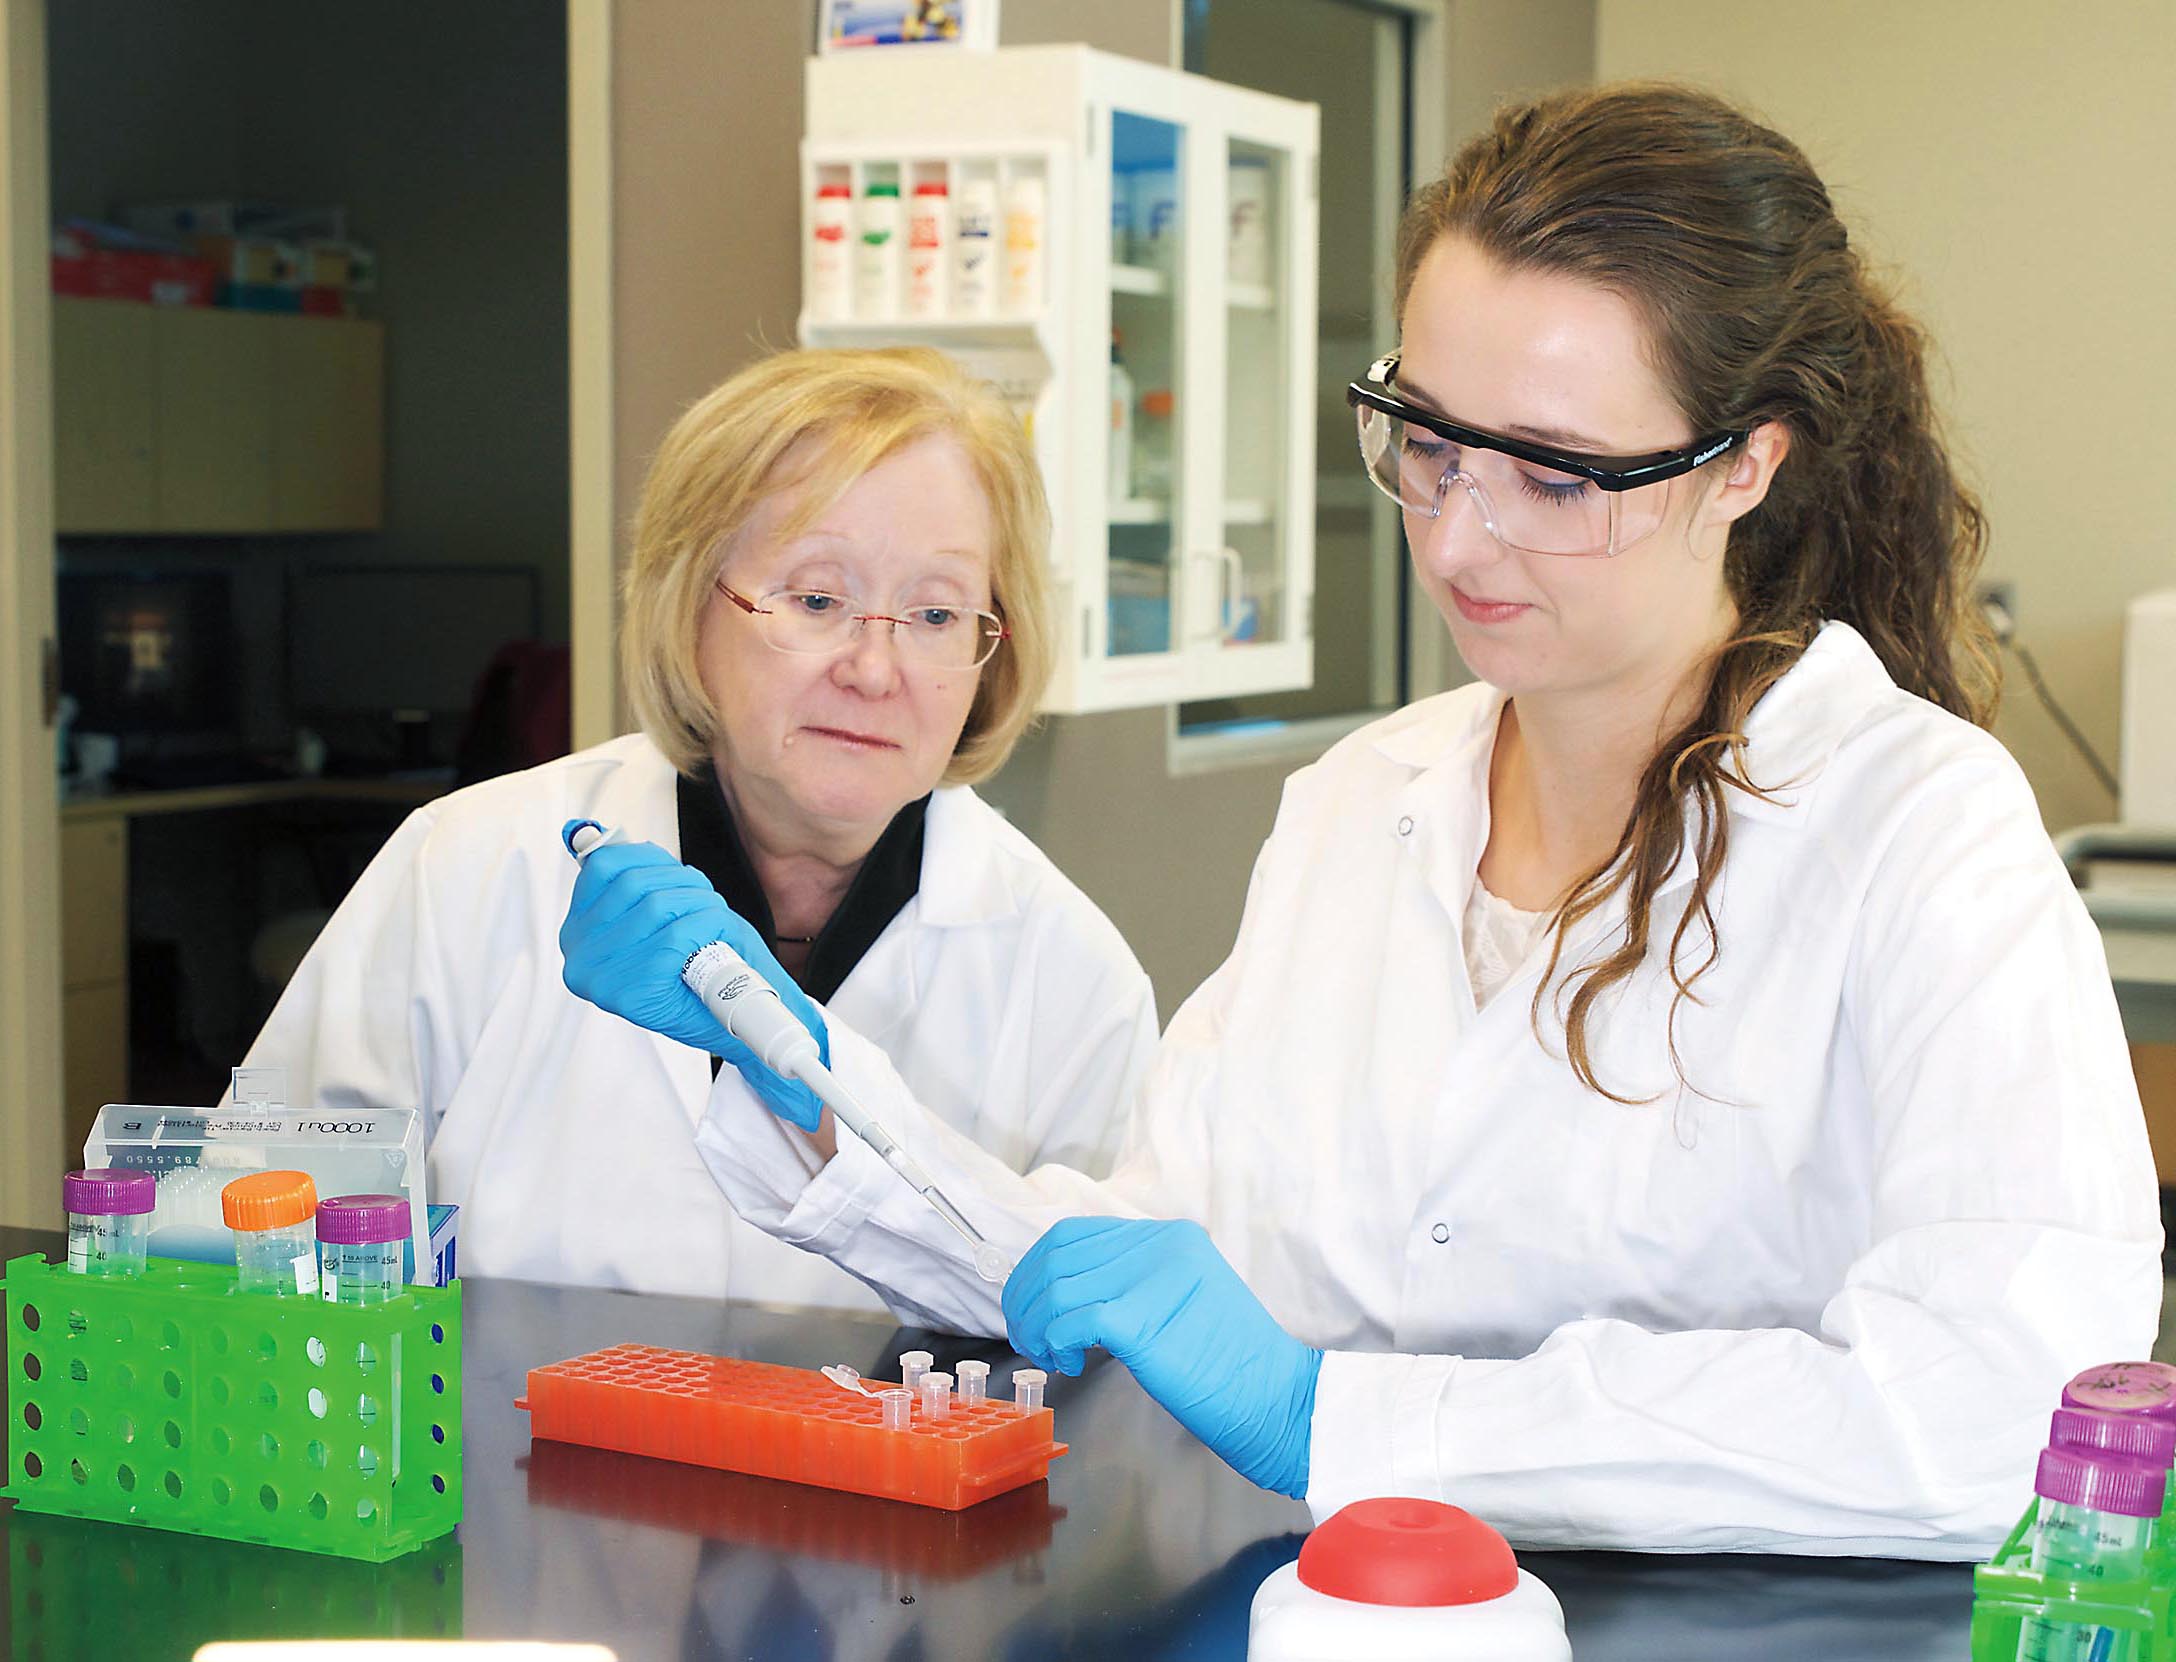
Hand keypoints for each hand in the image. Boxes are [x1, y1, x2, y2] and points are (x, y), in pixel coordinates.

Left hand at [559, 832, 827, 1129]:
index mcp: (630, 998)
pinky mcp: (579, 906)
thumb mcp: (743, 1010)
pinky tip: (662, 879)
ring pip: (638, 877)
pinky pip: (611, 861)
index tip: (724, 925)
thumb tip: (803, 1080)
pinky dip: (645, 859)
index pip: (671, 937)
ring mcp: (579, 939)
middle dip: (698, 900)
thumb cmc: (715, 1003)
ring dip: (678, 880)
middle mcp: (592, 971)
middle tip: (712, 917)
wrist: (676, 991)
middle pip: (655, 901)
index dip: (706, 922)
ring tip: (692, 905)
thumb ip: (762, 1026)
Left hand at [1002, 1217, 1321, 1497]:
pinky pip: (1071, 1321)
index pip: (1075, 1234)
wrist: (1279, 1400)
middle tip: (1028, 1337)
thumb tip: (1066, 1293)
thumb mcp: (1182, 1299)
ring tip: (1050, 1356)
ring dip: (1037, 1325)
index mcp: (1170, 1236)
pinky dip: (1055, 1344)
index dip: (1037, 1269)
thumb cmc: (1230, 1365)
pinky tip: (1069, 1364)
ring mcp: (1153, 1279)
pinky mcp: (1143, 1321)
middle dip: (1026, 1297)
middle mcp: (1161, 1245)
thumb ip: (1133, 1282)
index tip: (1029, 1305)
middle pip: (1057, 1255)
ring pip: (1057, 1288)